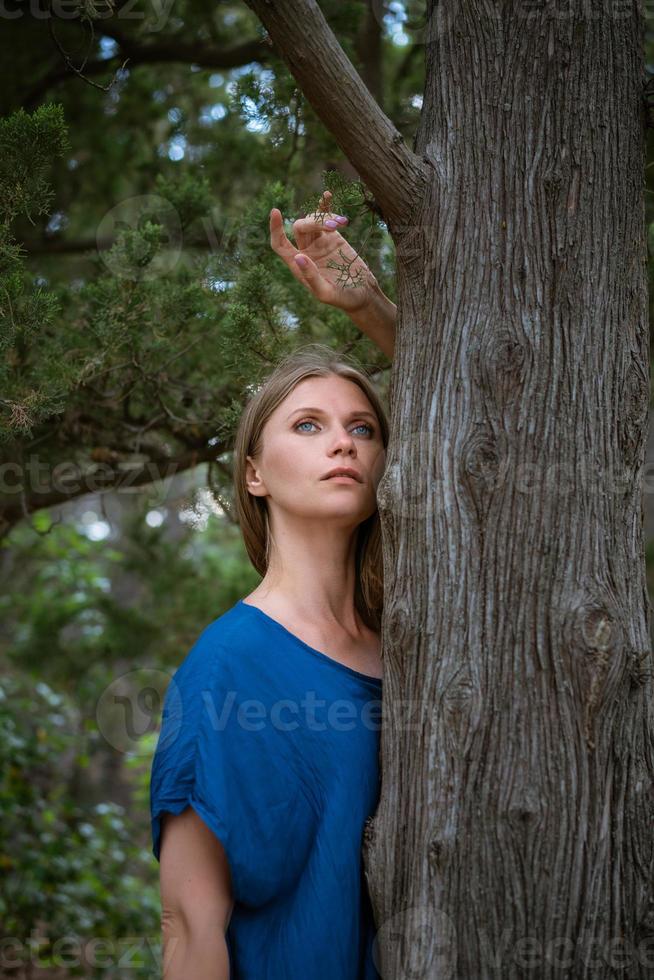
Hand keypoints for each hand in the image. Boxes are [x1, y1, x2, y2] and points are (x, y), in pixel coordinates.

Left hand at [269, 190, 379, 315]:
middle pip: (300, 227)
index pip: (280, 244)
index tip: (276, 211)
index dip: (275, 229)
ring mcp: (319, 242)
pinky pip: (326, 218)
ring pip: (313, 220)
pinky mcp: (334, 237)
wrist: (363, 293)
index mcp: (298, 265)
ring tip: (341, 223)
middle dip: (315, 223)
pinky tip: (327, 196)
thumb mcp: (326, 293)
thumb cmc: (343, 298)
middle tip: (334, 227)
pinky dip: (325, 207)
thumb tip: (298, 257)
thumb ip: (311, 277)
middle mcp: (306, 251)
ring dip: (325, 218)